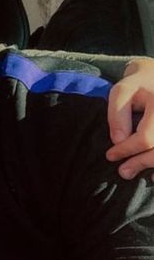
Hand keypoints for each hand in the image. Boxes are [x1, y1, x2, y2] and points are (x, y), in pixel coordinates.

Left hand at [105, 57, 153, 178]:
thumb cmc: (137, 85)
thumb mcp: (121, 92)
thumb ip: (117, 115)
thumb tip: (119, 141)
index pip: (146, 138)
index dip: (127, 150)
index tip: (111, 155)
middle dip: (141, 163)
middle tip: (123, 172)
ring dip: (152, 166)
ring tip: (135, 172)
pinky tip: (153, 175)